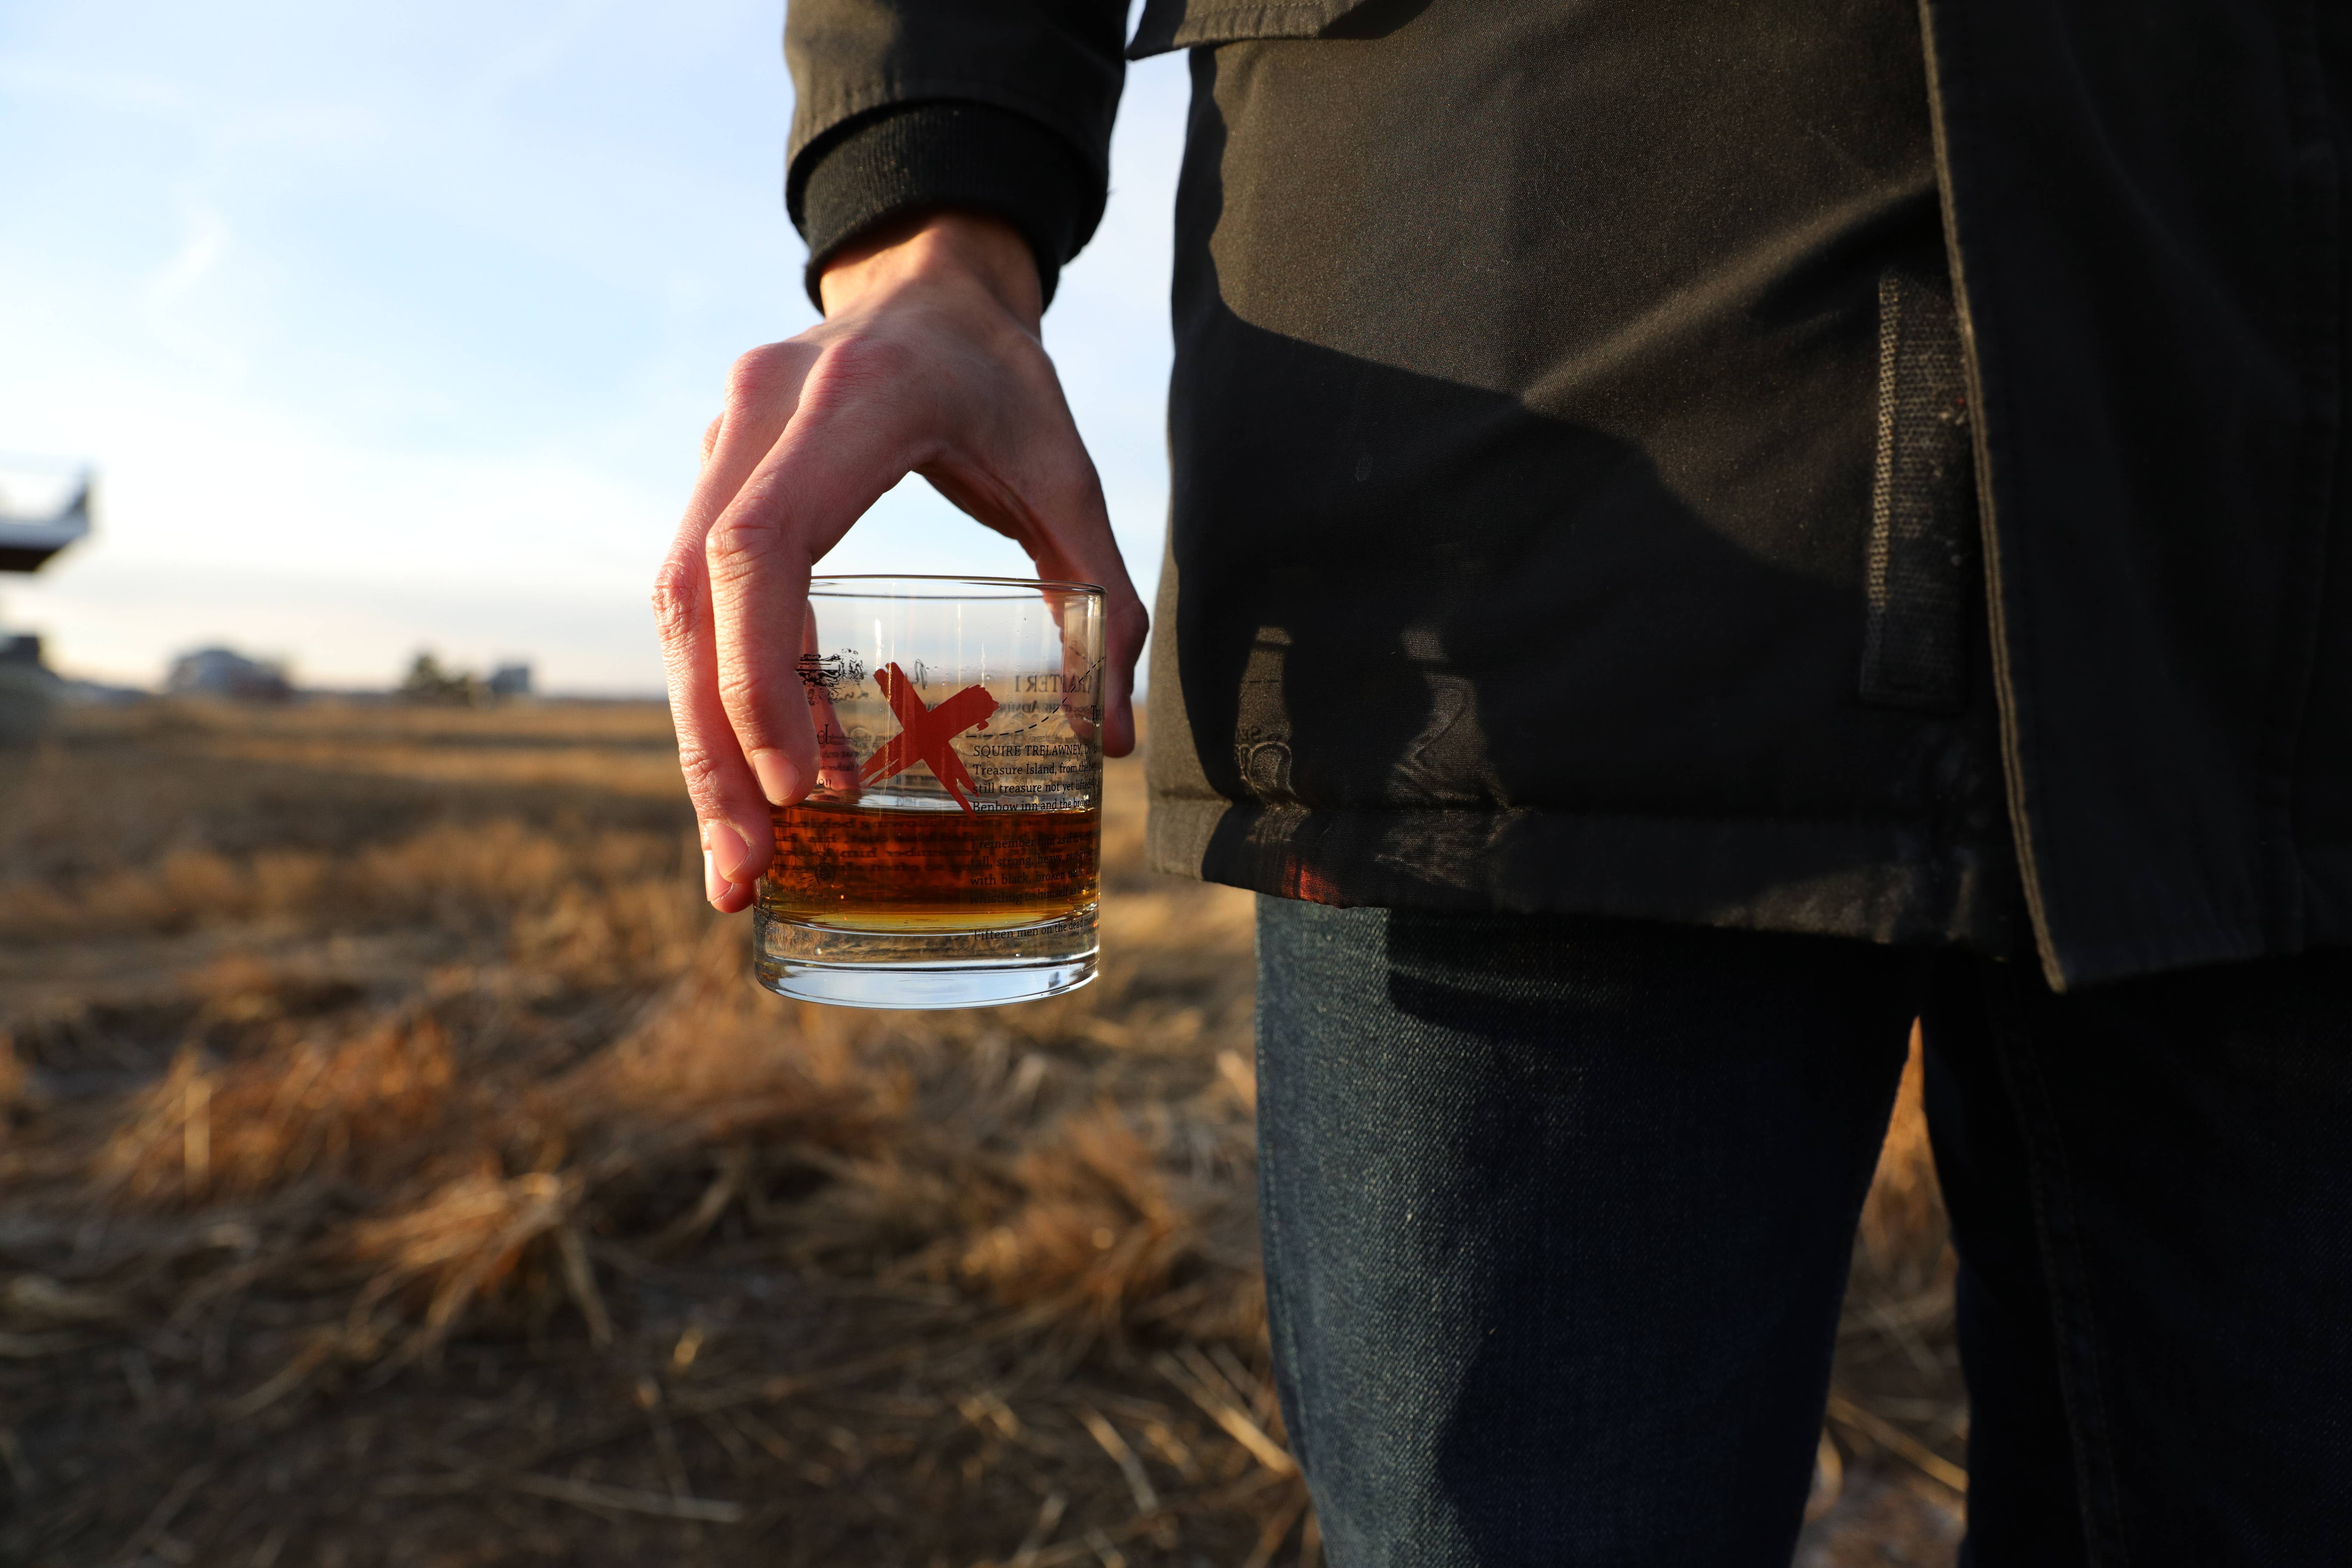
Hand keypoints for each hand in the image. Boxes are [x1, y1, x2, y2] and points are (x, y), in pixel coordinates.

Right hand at [654, 211, 1148, 912]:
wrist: (929, 285)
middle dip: (715, 747)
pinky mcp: (713, 476)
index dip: (762, 673)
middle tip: (744, 872)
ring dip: (704, 740)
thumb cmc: (1002, 379)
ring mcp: (721, 443)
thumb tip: (1115, 736)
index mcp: (851, 404)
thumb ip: (1104, 595)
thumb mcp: (1069, 473)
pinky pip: (699, 600)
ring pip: (677, 611)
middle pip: (694, 600)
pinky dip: (725, 693)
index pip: (761, 547)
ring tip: (743, 859)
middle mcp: (759, 416)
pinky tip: (766, 776)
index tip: (798, 784)